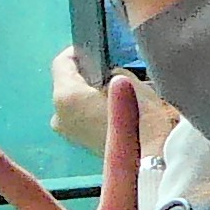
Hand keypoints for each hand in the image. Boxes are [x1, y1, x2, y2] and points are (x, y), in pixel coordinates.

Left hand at [45, 48, 180, 164]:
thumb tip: (104, 72)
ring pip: (75, 101)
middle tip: (111, 68)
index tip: (98, 49)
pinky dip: (94, 108)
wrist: (152, 161)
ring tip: (117, 89)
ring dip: (91, 92)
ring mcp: (67, 132)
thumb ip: (108, 71)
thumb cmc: (140, 116)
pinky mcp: (80, 143)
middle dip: (86, 74)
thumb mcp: (127, 80)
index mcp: (65, 96)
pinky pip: (82, 116)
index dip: (79, 52)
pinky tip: (116, 107)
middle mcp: (58, 115)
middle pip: (67, 83)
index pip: (62, 62)